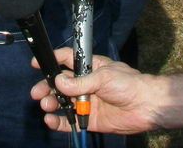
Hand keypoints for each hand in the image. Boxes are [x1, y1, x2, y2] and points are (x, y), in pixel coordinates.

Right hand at [32, 50, 159, 135]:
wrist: (146, 106)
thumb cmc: (128, 84)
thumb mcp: (103, 77)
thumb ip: (80, 82)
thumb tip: (58, 82)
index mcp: (89, 68)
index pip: (66, 60)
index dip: (52, 61)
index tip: (36, 64)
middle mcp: (85, 84)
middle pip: (60, 84)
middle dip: (47, 87)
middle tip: (36, 93)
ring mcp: (86, 102)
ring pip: (62, 102)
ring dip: (51, 103)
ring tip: (46, 105)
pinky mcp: (89, 119)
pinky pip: (70, 121)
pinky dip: (59, 122)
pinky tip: (51, 120)